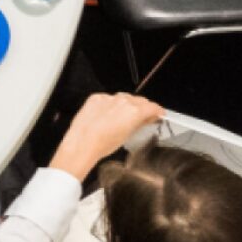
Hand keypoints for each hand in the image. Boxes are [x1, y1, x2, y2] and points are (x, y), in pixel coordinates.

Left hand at [50, 92, 164, 180]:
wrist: (82, 143)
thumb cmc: (104, 144)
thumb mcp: (128, 136)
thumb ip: (140, 123)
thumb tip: (147, 119)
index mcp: (135, 111)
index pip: (152, 107)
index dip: (157, 111)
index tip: (158, 114)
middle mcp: (123, 101)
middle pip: (139, 100)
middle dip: (143, 108)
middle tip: (143, 117)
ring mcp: (108, 98)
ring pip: (123, 98)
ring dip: (127, 105)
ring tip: (123, 118)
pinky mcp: (96, 98)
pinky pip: (108, 99)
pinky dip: (111, 105)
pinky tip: (107, 116)